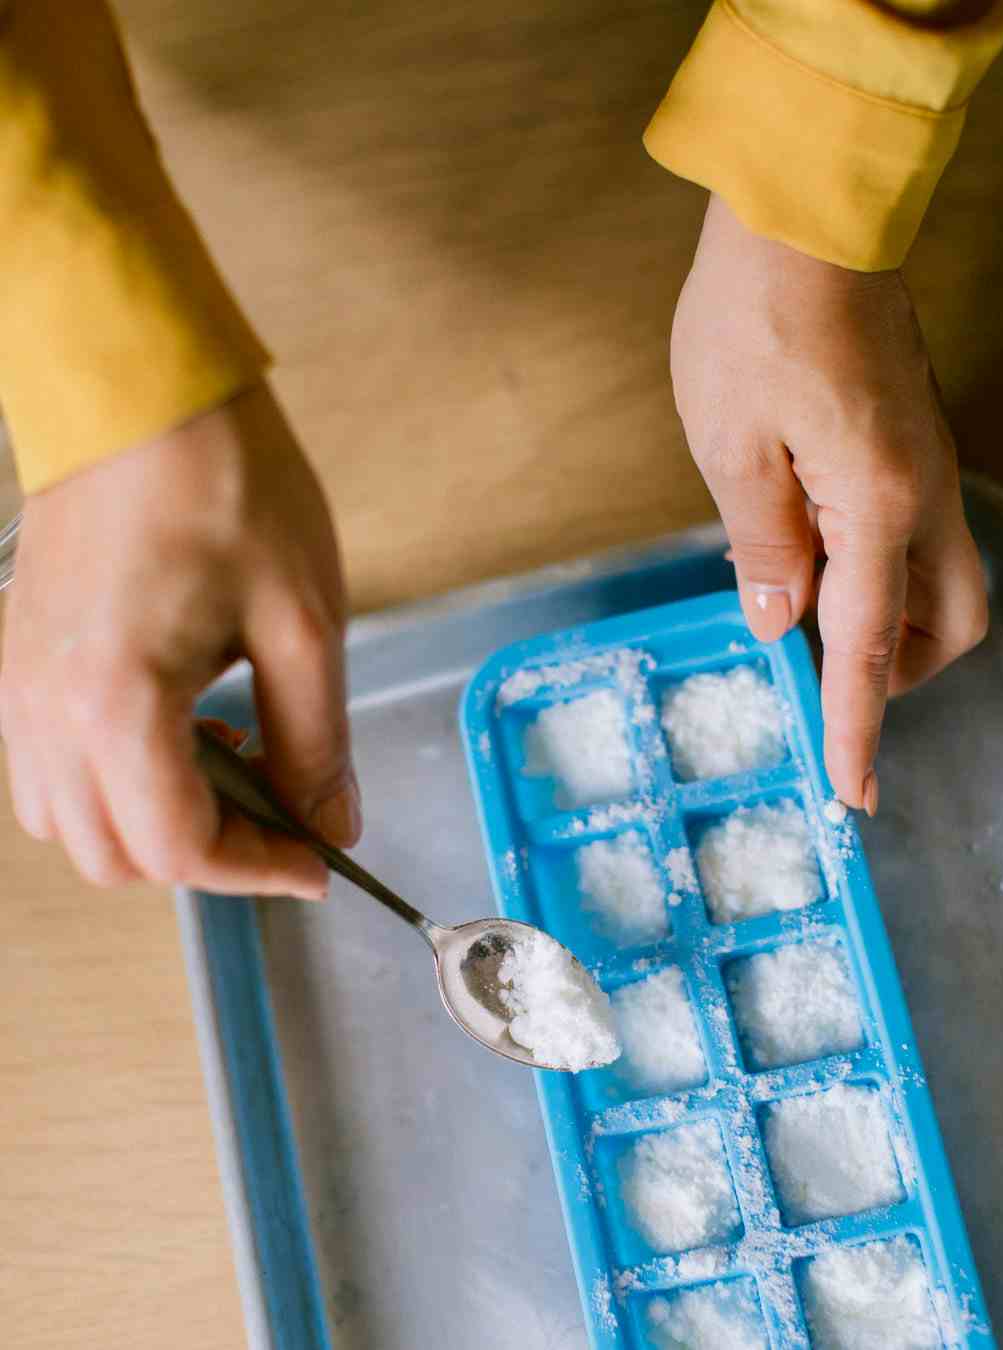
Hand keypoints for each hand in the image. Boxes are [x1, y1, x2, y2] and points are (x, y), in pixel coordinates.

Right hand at [0, 381, 358, 895]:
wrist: (139, 390)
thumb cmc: (226, 484)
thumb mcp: (303, 623)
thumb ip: (316, 744)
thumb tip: (331, 827)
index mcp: (115, 705)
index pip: (178, 848)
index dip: (257, 871)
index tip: (316, 863)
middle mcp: (43, 712)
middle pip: (114, 857)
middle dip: (207, 855)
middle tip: (280, 812)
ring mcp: (17, 687)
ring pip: (72, 823)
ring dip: (154, 823)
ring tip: (230, 758)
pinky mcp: (18, 660)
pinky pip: (49, 767)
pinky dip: (114, 782)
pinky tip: (177, 726)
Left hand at [672, 197, 986, 810]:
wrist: (805, 218)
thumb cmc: (756, 319)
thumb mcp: (732, 446)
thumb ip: (763, 545)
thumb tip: (780, 619)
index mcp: (876, 508)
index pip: (870, 649)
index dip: (857, 730)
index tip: (851, 794)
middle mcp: (921, 497)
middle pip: (947, 626)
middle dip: (893, 673)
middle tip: (818, 676)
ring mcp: (924, 467)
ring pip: (941, 584)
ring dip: (887, 621)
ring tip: (801, 611)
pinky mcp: (908, 445)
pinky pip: (914, 537)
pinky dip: (876, 570)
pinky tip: (809, 551)